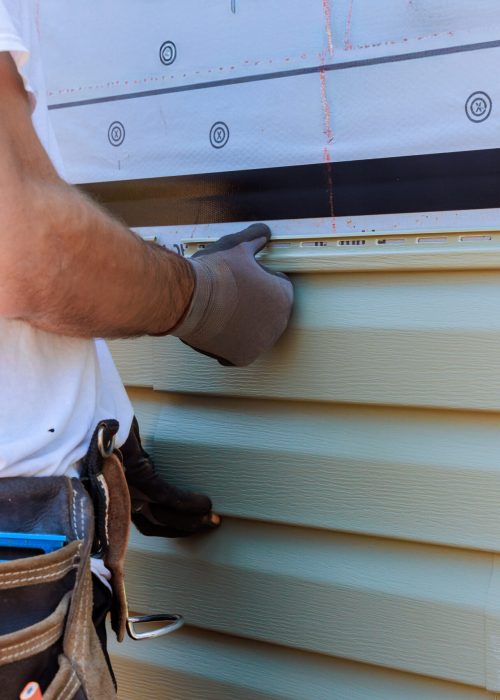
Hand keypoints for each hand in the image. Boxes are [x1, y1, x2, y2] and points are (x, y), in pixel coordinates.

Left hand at [120, 417, 219, 537]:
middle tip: (209, 524)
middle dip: (185, 527)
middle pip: (154, 523)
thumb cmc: (113, 426)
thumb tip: (156, 470)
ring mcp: (126, 485)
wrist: (99, 410)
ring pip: (162, 514)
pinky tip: (205, 504)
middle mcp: (119, 494)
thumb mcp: (128, 450)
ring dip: (191, 519)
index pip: (146, 522)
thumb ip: (140, 466)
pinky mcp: (135, 473)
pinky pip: (165, 495)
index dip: (171, 527)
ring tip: (212, 517)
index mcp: (117, 491)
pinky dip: (187, 502)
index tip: (192, 526)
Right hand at [172, 223, 293, 366]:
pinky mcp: (243, 357)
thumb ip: (255, 237)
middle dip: (251, 302)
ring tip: (220, 310)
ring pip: (253, 330)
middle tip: (229, 294)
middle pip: (266, 310)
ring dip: (241, 323)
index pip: (276, 285)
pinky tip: (217, 329)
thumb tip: (264, 231)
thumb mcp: (237, 245)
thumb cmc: (215, 272)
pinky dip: (229, 342)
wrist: (189, 299)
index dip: (257, 278)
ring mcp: (262, 342)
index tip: (241, 278)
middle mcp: (279, 322)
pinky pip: (239, 349)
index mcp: (284, 295)